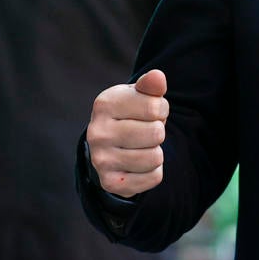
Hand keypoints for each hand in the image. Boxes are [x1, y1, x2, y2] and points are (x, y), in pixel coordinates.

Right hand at [88, 70, 169, 197]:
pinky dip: (153, 172)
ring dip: (156, 152)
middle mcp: (97, 132)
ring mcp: (101, 159)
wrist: (109, 147)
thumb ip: (150, 86)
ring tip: (142, 147)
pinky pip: (153, 178)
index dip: (160, 110)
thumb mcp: (138, 96)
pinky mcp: (110, 182)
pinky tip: (139, 164)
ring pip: (155, 158)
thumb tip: (157, 77)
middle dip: (158, 132)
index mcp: (104, 104)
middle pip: (156, 133)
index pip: (155, 107)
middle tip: (145, 131)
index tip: (150, 112)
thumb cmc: (130, 115)